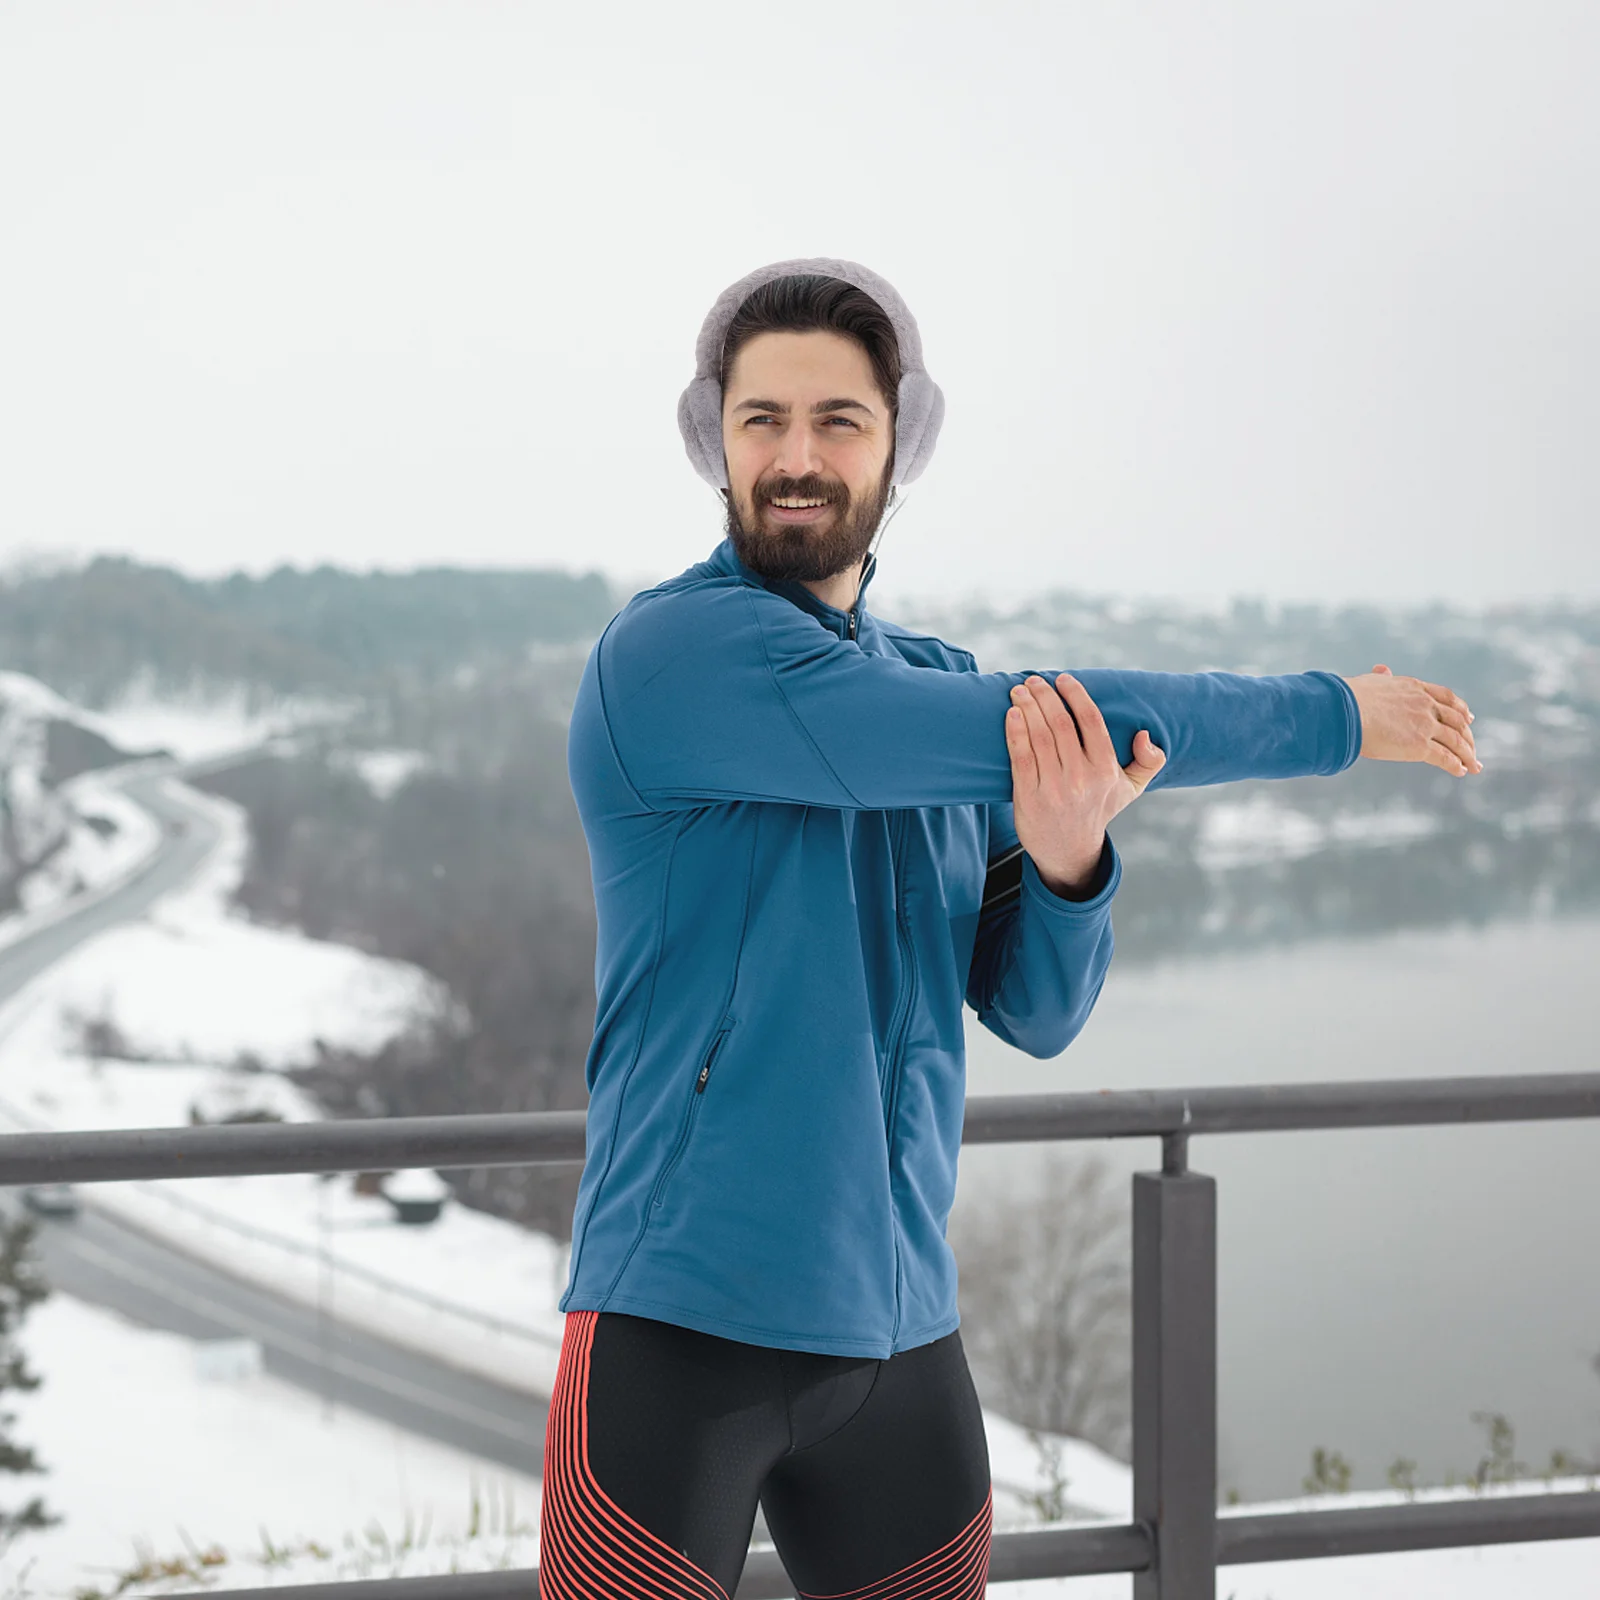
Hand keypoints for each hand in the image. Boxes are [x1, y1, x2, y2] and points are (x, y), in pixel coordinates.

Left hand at [1006, 674, 1166, 898]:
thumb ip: (1148, 762)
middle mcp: (1081, 778)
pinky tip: (1011, 714)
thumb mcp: (1130, 789)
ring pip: (1039, 737)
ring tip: (1019, 690)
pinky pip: (1021, 758)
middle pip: (1060, 724)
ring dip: (1026, 707)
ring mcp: (1054, 788)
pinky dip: (1015, 732)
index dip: (1075, 695)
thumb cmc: (1097, 809)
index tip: (1062, 679)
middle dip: (1045, 696)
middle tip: (1034, 681)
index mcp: (1105, 770)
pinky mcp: (1029, 797)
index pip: (1091, 721)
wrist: (1068, 850)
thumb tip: (1144, 735)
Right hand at [1343, 664, 1481, 775]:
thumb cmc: (1349, 698)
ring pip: (1456, 741)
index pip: (1447, 698)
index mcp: (1415, 688)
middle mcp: (1425, 705)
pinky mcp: (1420, 746)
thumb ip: (1381, 677)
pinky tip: (1461, 771)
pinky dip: (1456, 765)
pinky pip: (1445, 757)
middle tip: (1471, 747)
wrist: (1345, 711)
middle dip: (1467, 736)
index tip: (1469, 718)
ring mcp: (1425, 725)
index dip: (1461, 709)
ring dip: (1467, 754)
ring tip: (1473, 766)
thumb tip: (1381, 669)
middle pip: (1456, 721)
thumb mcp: (1372, 681)